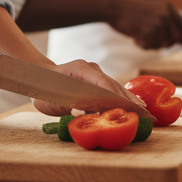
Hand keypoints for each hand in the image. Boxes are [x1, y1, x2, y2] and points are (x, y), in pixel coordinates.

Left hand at [32, 58, 147, 116]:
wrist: (39, 78)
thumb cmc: (44, 90)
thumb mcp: (51, 101)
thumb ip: (67, 107)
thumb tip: (82, 113)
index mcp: (80, 69)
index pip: (102, 82)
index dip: (116, 95)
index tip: (128, 105)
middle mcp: (90, 68)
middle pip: (111, 84)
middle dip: (126, 98)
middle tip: (143, 110)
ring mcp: (94, 72)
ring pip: (113, 85)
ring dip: (126, 97)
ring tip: (142, 109)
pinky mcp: (95, 78)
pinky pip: (110, 88)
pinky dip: (120, 97)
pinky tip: (132, 105)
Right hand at [108, 0, 181, 49]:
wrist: (113, 6)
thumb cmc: (130, 9)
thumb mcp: (152, 9)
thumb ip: (165, 19)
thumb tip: (175, 39)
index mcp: (169, 8)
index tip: (179, 43)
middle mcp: (167, 14)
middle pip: (176, 39)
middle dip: (165, 44)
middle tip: (152, 41)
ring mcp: (159, 22)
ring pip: (163, 45)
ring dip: (152, 44)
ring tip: (140, 37)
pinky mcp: (149, 30)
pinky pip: (151, 46)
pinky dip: (143, 45)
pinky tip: (135, 38)